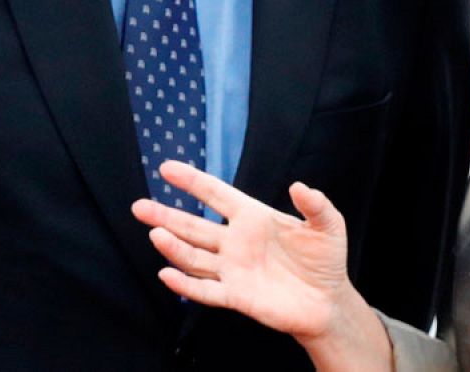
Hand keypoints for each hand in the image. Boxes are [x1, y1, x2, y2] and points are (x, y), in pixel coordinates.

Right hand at [130, 160, 351, 341]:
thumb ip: (316, 205)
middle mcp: (236, 241)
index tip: (167, 168)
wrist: (327, 302)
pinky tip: (167, 274)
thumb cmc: (325, 260)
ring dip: (173, 247)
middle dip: (166, 216)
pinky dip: (185, 284)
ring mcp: (233, 269)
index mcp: (253, 217)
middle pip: (193, 225)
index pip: (216, 194)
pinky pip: (205, 290)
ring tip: (154, 234)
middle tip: (139, 206)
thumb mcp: (329, 226)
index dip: (192, 181)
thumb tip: (299, 186)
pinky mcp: (236, 296)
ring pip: (194, 257)